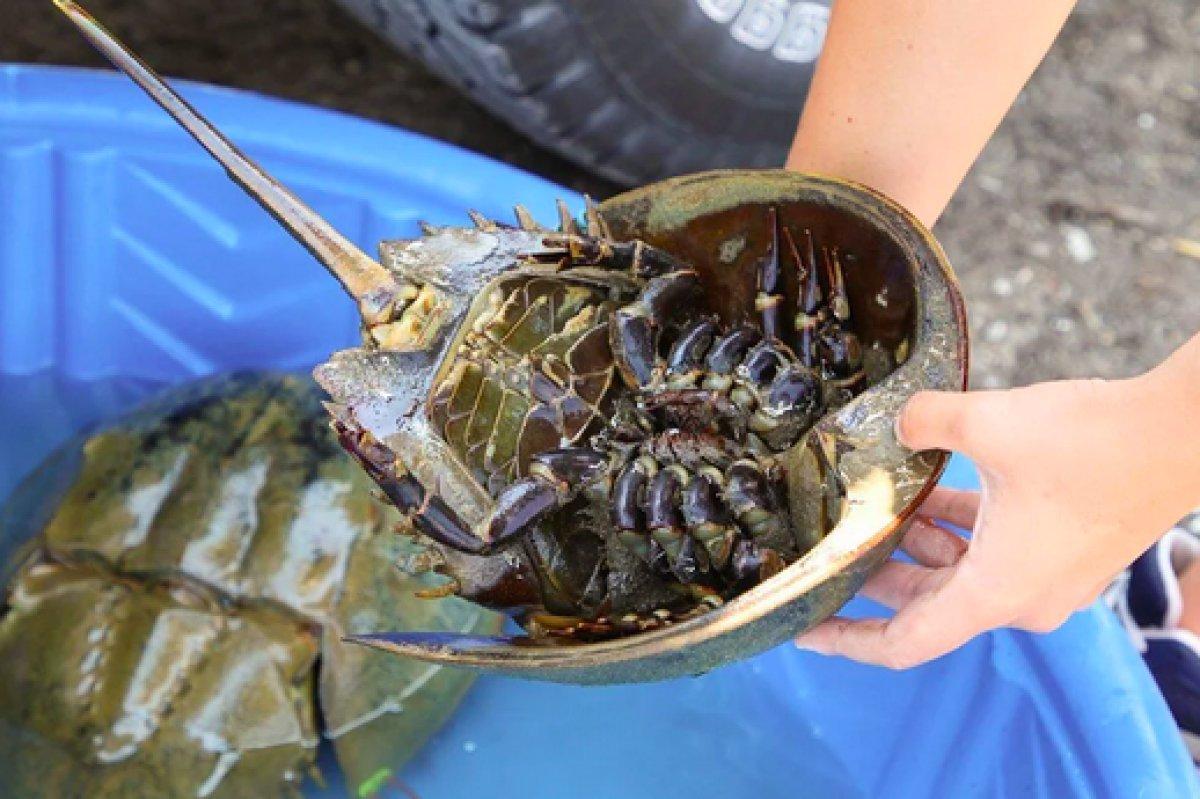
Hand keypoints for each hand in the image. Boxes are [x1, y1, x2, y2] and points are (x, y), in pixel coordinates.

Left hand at [795, 368, 1199, 668]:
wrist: (1182, 433)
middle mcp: (1020, 599)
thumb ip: (924, 420)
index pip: (904, 641)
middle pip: (925, 603)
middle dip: (874, 578)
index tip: (805, 631)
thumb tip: (896, 421)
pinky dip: (958, 527)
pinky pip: (991, 551)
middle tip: (827, 550)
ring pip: (958, 572)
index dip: (848, 642)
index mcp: (996, 592)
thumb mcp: (990, 422)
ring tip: (872, 508)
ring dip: (917, 544)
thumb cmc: (1094, 440)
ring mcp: (1045, 578)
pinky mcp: (1062, 551)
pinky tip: (929, 489)